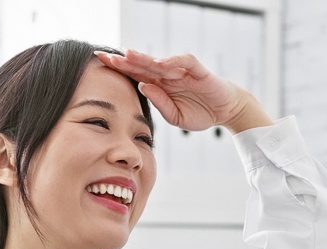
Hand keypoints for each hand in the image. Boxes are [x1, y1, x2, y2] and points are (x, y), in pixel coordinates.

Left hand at [95, 49, 272, 133]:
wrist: (226, 111)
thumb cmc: (201, 113)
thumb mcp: (175, 116)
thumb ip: (160, 103)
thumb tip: (143, 87)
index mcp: (160, 85)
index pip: (136, 74)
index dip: (119, 69)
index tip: (100, 66)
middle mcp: (168, 75)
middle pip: (142, 64)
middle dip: (123, 60)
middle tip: (103, 56)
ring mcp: (182, 71)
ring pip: (159, 61)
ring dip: (143, 58)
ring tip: (127, 54)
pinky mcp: (198, 71)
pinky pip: (185, 62)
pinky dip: (173, 61)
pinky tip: (160, 63)